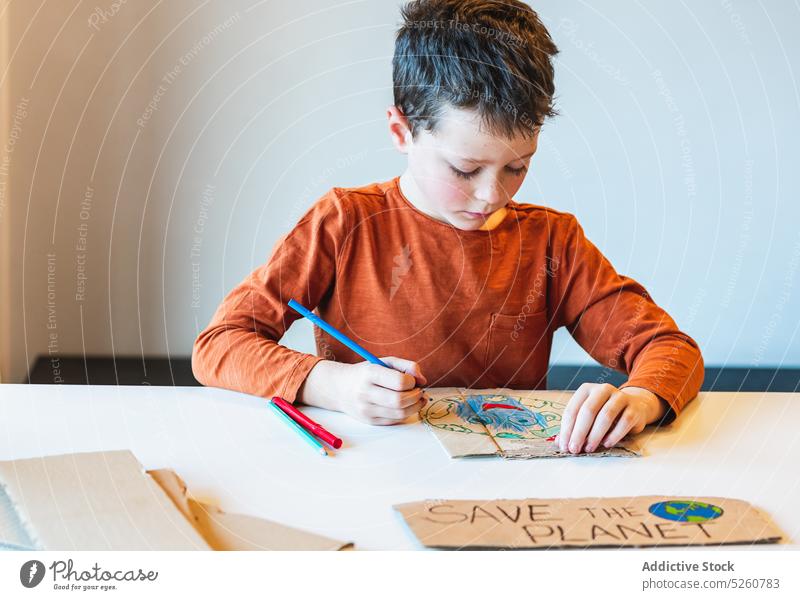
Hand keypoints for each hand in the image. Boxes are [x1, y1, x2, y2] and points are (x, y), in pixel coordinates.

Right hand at [298, 356, 426, 424]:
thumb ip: (407, 366)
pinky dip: (406, 413)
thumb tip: (423, 380)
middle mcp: (365, 393)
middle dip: (416, 396)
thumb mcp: (384, 362)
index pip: (399, 382)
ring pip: (400, 414)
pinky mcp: (370, 421)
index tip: (412, 380)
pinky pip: (395, 421)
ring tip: (417, 398)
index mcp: (369, 374)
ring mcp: (366, 410)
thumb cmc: (366, 373)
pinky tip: (407, 405)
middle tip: (419, 391)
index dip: (412, 381)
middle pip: (400, 401)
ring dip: (415, 406)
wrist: (340, 388)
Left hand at [556, 383, 665, 453]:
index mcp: (586, 389)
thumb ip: (574, 428)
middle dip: (579, 432)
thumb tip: (560, 443)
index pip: (572, 409)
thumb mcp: (588, 417)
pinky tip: (606, 444)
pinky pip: (623, 422)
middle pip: (588, 411)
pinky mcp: (634, 408)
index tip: (565, 446)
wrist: (634, 406)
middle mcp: (602, 389)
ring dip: (595, 435)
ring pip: (605, 416)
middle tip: (575, 449)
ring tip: (589, 449)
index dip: (567, 429)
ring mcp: (620, 397)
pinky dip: (614, 435)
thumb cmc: (604, 412)